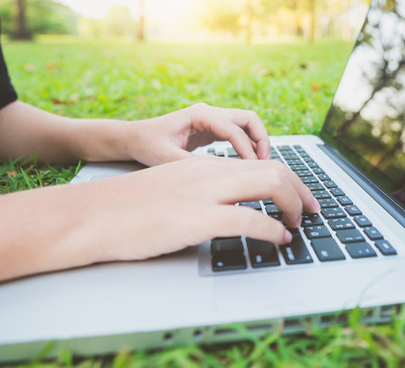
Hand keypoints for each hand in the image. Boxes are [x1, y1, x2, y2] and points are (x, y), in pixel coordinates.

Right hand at [83, 155, 319, 261]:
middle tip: (313, 211)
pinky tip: (280, 240)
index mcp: (204, 166)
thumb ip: (202, 192)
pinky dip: (272, 229)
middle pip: (273, 169)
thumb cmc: (127, 209)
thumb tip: (230, 208)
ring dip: (293, 206)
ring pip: (268, 185)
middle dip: (301, 190)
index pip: (260, 163)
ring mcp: (203, 193)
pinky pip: (248, 219)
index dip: (289, 179)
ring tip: (299, 225)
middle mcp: (209, 173)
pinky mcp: (195, 218)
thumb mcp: (171, 190)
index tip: (300, 198)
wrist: (91, 215)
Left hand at [123, 103, 271, 166]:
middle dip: (261, 139)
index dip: (246, 149)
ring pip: (246, 125)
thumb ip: (193, 165)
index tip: (252, 169)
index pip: (233, 129)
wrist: (134, 138)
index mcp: (199, 114)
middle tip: (266, 163)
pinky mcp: (211, 129)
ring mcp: (211, 119)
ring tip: (260, 165)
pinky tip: (247, 165)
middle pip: (248, 118)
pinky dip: (246, 147)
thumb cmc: (147, 145)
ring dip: (256, 142)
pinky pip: (237, 134)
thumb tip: (220, 177)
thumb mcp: (166, 158)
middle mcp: (209, 112)